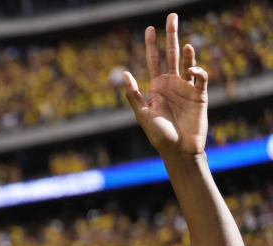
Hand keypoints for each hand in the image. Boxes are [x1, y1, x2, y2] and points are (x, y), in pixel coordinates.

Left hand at [122, 13, 207, 156]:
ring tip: (185, 44)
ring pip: (187, 62)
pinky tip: (192, 70)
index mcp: (156, 87)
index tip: (149, 28)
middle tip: (172, 16)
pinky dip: (197, 71)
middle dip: (171, 36)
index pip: (153, 60)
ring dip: (186, 53)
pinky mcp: (199, 95)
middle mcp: (172, 84)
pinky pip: (200, 78)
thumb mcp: (143, 114)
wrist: (178, 150)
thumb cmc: (159, 135)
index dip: (151, 44)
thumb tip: (124, 74)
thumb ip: (134, 95)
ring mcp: (186, 88)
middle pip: (171, 54)